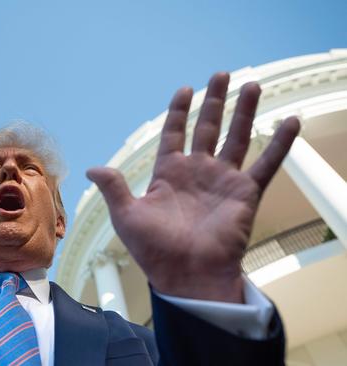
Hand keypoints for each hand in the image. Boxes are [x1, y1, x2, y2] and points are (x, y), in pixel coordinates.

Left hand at [87, 73, 299, 302]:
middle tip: (220, 75)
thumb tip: (90, 168)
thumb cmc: (154, 250)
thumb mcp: (126, 215)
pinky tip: (292, 121)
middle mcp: (197, 172)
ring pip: (237, 138)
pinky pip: (266, 164)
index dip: (179, 112)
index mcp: (168, 174)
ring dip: (245, 112)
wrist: (185, 275)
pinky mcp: (245, 193)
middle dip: (214, 101)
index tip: (184, 89)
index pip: (174, 134)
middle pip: (207, 128)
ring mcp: (222, 181)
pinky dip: (280, 144)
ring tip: (253, 85)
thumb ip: (113, 188)